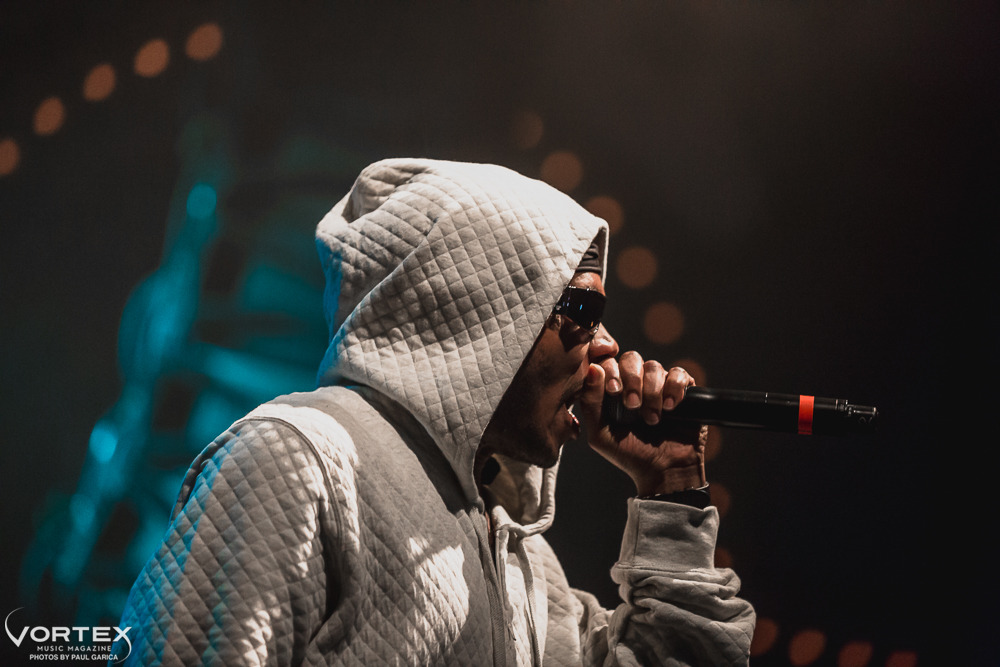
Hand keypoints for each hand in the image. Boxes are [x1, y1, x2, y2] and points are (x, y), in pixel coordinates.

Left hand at [578, 352, 706, 495]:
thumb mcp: (600, 434)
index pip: (607, 361)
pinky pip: (679, 374)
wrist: (663, 471)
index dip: (610, 369)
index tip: (613, 390)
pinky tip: (670, 407)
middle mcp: (636, 382)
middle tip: (632, 405)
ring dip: (652, 392)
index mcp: (613, 388)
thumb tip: (593, 368)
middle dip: (631, 379)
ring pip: (654, 367)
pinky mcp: (683, 390)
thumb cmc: (629, 454)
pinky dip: (674, 387)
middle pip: (631, 358)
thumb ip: (591, 403)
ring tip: (652, 418)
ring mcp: (659, 385)